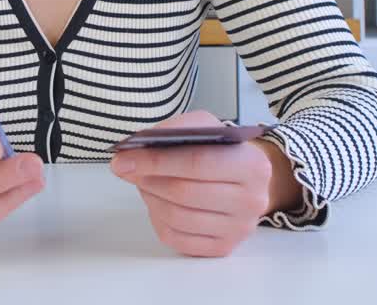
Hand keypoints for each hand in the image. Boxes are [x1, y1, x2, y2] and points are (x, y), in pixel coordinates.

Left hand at [110, 111, 277, 257]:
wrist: (246, 180)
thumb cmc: (220, 151)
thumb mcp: (205, 127)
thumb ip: (175, 131)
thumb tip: (136, 147)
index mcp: (252, 165)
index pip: (197, 163)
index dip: (156, 161)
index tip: (124, 158)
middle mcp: (252, 200)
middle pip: (185, 192)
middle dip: (148, 178)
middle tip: (125, 168)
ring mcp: (239, 228)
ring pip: (177, 217)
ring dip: (150, 197)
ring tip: (142, 182)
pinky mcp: (223, 247)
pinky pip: (177, 238)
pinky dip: (157, 219)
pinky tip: (156, 202)